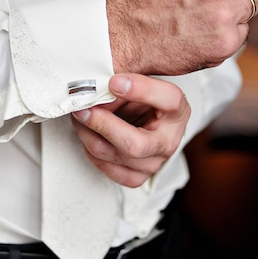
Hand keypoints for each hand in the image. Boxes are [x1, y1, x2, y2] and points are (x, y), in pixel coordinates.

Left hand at [71, 73, 189, 187]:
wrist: (147, 123)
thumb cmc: (144, 102)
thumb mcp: (139, 84)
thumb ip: (124, 84)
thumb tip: (97, 91)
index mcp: (177, 112)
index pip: (169, 100)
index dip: (141, 90)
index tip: (114, 82)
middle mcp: (168, 142)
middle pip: (134, 144)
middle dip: (102, 124)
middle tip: (84, 108)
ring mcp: (153, 163)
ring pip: (113, 155)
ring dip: (88, 134)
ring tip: (80, 117)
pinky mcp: (136, 176)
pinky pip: (107, 168)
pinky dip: (91, 150)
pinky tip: (89, 135)